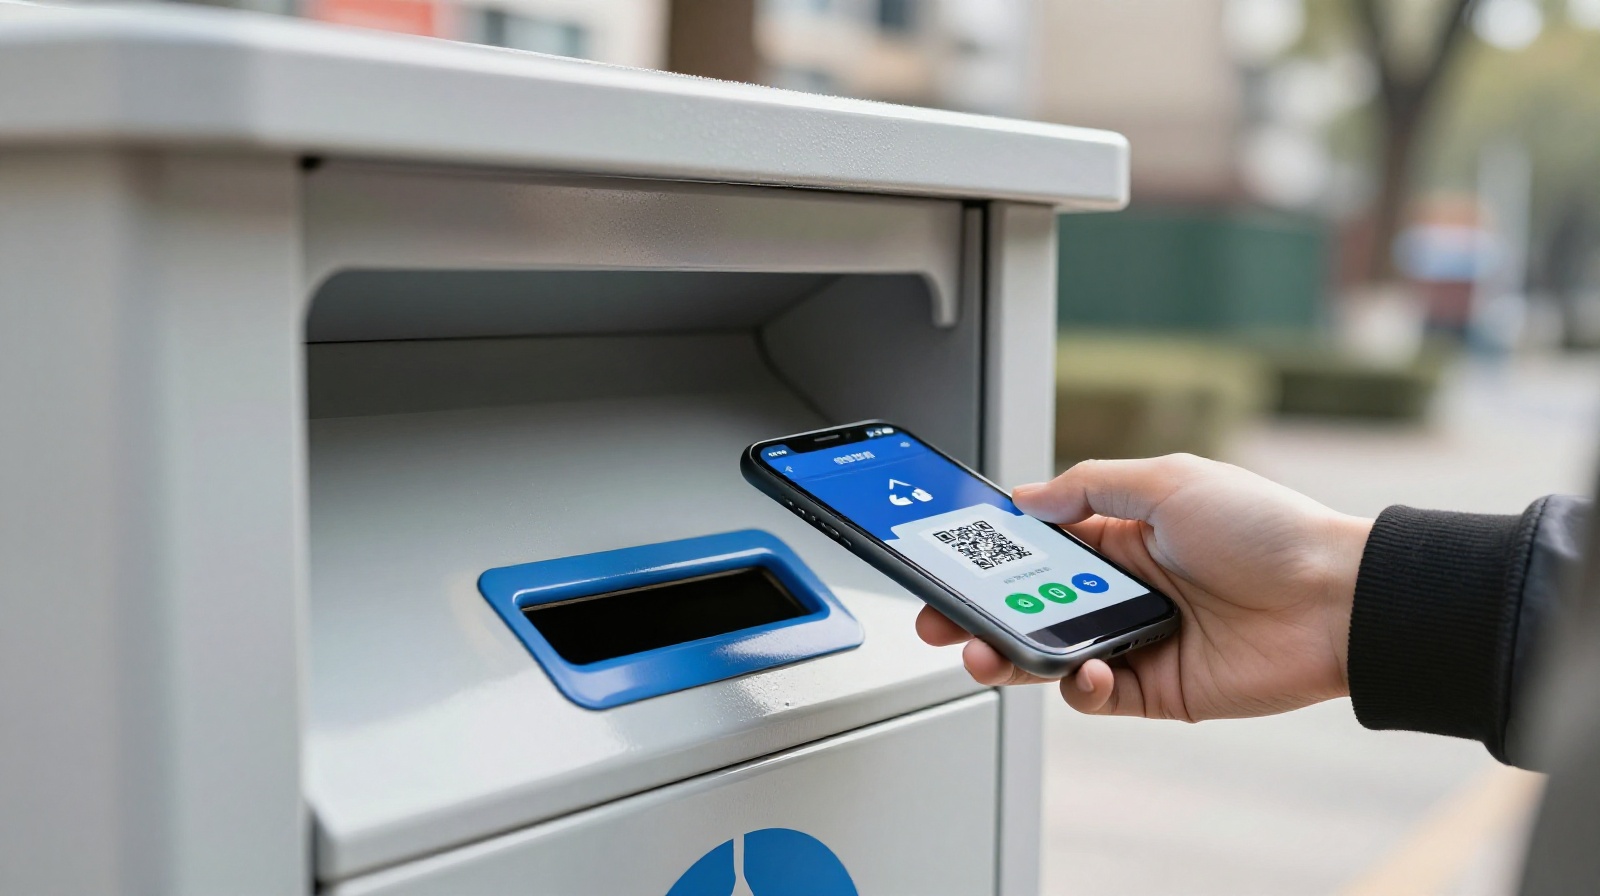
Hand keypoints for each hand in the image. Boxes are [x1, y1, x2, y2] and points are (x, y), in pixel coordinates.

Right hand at [915, 454, 1372, 721]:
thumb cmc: (1267, 530)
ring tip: (978, 652)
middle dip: (976, 612)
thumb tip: (1025, 496)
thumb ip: (1089, 487)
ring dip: (1007, 654)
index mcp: (1121, 534)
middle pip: (1028, 605)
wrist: (1337, 602)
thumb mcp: (1169, 481)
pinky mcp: (1156, 689)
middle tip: (936, 619)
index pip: (1035, 545)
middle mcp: (1123, 587)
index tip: (946, 558)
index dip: (989, 553)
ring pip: (1048, 653)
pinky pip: (1093, 695)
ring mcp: (1136, 639)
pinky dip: (1075, 686)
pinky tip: (1080, 670)